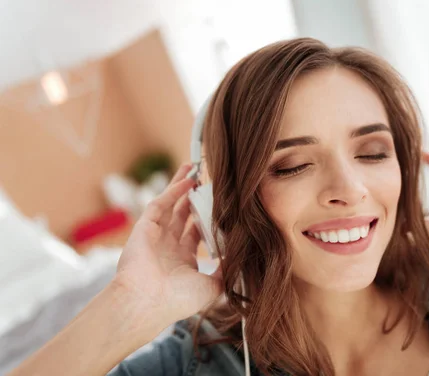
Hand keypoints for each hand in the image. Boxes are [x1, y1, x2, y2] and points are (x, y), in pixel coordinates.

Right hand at [114, 164, 221, 329]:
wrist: (148, 302)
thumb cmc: (179, 300)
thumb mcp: (213, 286)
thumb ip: (227, 270)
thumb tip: (241, 256)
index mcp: (182, 261)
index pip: (195, 234)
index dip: (207, 219)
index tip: (222, 206)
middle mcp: (168, 247)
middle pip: (183, 215)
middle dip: (194, 198)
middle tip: (207, 182)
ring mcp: (155, 236)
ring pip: (170, 204)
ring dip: (182, 186)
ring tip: (196, 169)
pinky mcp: (144, 227)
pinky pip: (160, 204)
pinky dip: (173, 190)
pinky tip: (188, 179)